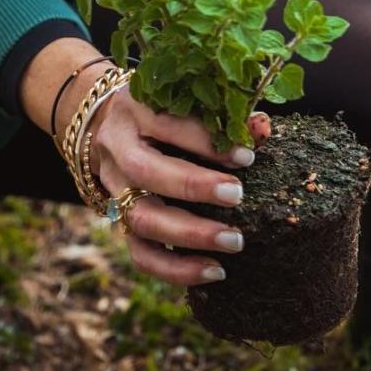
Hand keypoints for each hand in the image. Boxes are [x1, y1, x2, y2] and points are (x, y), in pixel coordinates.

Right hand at [89, 86, 254, 287]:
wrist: (109, 124)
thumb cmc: (162, 109)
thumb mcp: (183, 99)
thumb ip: (222, 113)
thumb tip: (261, 130)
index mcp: (134, 109)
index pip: (166, 125)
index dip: (205, 142)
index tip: (246, 156)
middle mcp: (116, 148)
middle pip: (145, 171)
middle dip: (193, 186)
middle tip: (236, 196)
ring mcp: (113, 188)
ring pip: (141, 218)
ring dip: (189, 234)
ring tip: (234, 240)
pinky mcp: (120, 221)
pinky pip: (141, 253)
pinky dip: (176, 269)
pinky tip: (215, 271)